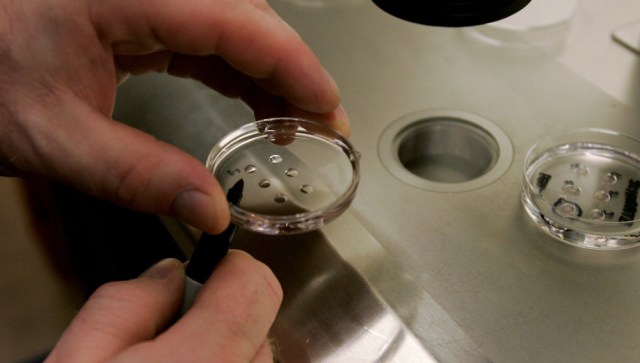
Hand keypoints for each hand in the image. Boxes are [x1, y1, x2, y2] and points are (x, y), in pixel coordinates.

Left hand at [0, 0, 348, 232]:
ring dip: (270, 72)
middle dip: (292, 72)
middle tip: (321, 124)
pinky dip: (237, 68)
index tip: (328, 109)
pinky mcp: (139, 11)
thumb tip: (208, 208)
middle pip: (247, 18)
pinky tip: (252, 100)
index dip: (296, 68)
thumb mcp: (52, 137)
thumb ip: (135, 175)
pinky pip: (207, 34)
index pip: (239, 25)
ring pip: (233, 24)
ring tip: (293, 121)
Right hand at [46, 251, 282, 361]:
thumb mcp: (82, 356)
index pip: (255, 282)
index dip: (228, 267)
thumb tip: (167, 273)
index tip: (205, 275)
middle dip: (222, 312)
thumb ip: (128, 300)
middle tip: (171, 335)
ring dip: (224, 347)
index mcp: (209, 360)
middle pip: (259, 317)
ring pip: (257, 351)